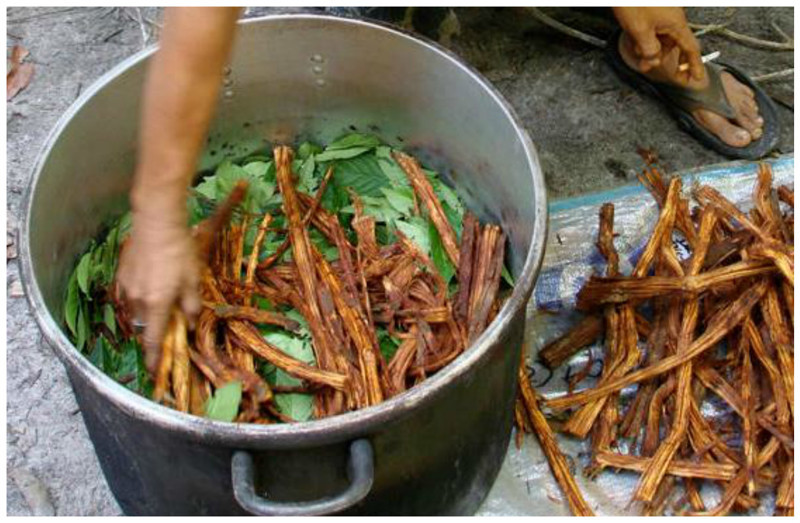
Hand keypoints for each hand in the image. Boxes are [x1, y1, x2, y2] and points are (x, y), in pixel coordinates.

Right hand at [117, 205, 200, 373]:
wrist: (156, 223)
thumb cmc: (179, 251)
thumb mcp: (193, 280)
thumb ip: (192, 306)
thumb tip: (191, 326)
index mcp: (156, 304)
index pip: (153, 340)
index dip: (154, 358)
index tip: (154, 371)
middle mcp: (137, 300)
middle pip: (144, 326)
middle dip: (153, 330)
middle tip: (167, 324)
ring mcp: (126, 287)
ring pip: (135, 311)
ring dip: (146, 313)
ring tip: (160, 299)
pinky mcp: (121, 276)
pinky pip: (128, 296)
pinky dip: (138, 299)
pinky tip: (149, 285)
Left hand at [613, 7, 702, 84]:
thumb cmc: (634, 2)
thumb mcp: (639, 30)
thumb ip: (648, 49)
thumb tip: (654, 61)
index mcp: (676, 24)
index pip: (691, 49)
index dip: (695, 65)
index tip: (696, 78)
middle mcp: (673, 19)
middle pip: (672, 45)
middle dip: (659, 57)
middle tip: (645, 66)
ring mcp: (664, 15)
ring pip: (660, 38)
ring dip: (648, 47)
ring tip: (635, 48)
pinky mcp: (654, 12)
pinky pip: (653, 29)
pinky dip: (645, 37)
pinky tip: (634, 37)